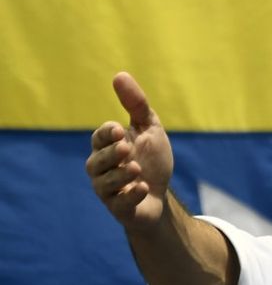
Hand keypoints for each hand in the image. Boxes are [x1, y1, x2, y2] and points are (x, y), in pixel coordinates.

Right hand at [85, 72, 173, 231]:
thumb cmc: (152, 160)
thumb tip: (119, 75)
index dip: (107, 134)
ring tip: (136, 168)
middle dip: (110, 154)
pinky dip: (131, 196)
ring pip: (104, 184)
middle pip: (97, 161)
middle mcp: (102, 169)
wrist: (161, 195)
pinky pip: (119, 204)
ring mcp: (108, 191)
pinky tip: (144, 188)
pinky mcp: (120, 209)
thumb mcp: (149, 129)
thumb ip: (136, 105)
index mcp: (107, 147)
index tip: (119, 130)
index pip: (99, 137)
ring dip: (120, 175)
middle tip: (126, 148)